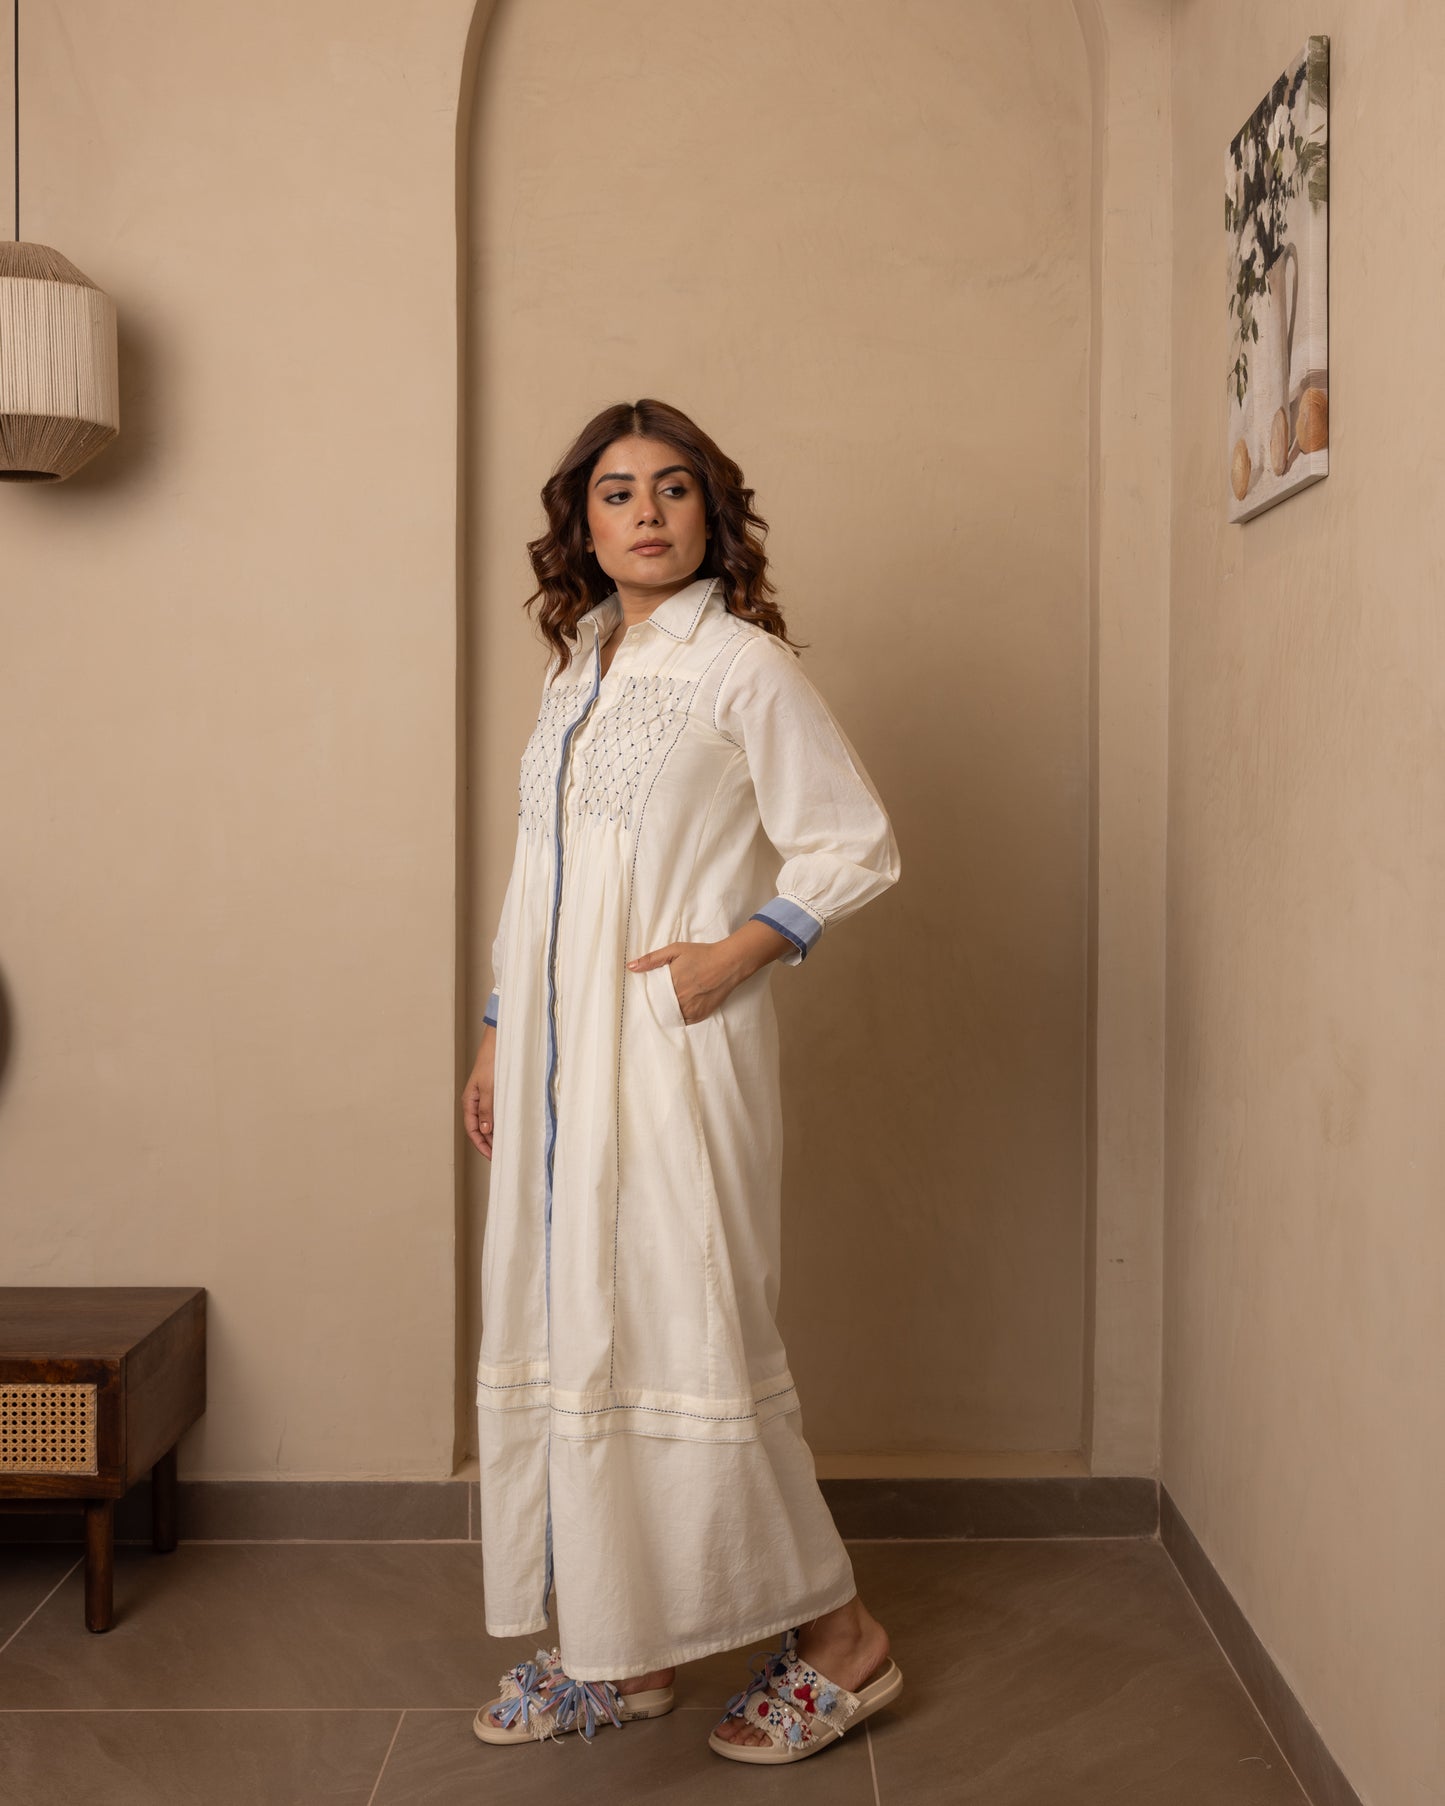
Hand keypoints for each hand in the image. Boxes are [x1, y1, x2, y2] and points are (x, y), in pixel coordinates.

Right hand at [462, 1028, 495, 1158]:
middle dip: (488, 1143)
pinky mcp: (493, 1094)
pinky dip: (499, 1122)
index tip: (491, 1156)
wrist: (498, 1044)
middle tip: (501, 1154)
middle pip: (479, 1129)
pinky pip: (494, 1113)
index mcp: (469, 1101)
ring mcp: (484, 1098)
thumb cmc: (491, 1062)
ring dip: (494, 1134)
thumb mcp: (489, 1088)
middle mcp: (475, 1102)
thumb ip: (487, 1109)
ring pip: (487, 1122)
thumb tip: (485, 1130)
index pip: (472, 1130)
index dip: (481, 1145)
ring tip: (505, 1144)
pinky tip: (508, 1127)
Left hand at [627, 923, 791, 1024]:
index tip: (643, 997)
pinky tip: (678, 1009)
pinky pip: (683, 1022)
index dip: (646, 998)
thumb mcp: (675, 950)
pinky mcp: (700, 1015)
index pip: (650, 997)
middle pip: (659, 1008)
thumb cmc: (702, 954)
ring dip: (666, 1013)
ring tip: (665, 1006)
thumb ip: (652, 959)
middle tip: (652, 1003)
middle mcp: (679, 999)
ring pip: (670, 1017)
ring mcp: (690, 1009)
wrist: (729, 963)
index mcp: (670, 983)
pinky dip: (679, 1017)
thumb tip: (630, 967)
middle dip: (655, 1006)